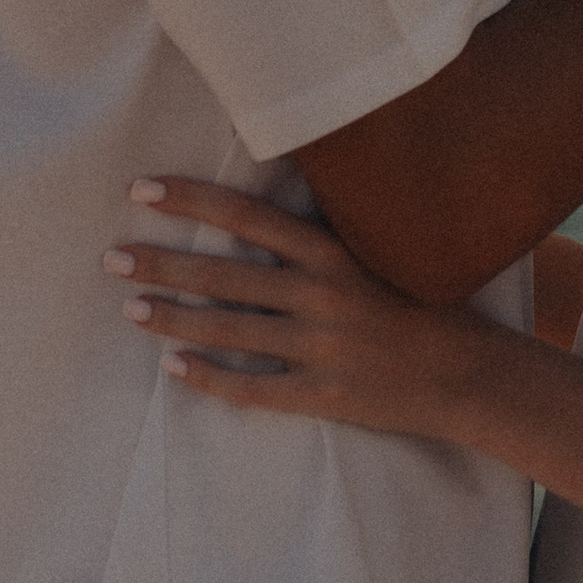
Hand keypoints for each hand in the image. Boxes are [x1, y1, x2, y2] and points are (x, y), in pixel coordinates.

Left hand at [103, 179, 497, 435]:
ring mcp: (322, 347)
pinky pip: (252, 387)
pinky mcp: (324, 394)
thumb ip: (327, 232)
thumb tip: (267, 199)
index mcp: (335, 252)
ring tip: (130, 309)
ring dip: (172, 319)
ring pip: (228, 330)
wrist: (472, 375)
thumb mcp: (383, 251)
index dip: (190, 199)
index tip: (141, 188)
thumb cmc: (425, 304)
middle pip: (223, 274)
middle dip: (161, 262)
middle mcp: (324, 294)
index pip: (246, 215)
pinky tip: (172, 371)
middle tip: (110, 255)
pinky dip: (208, 379)